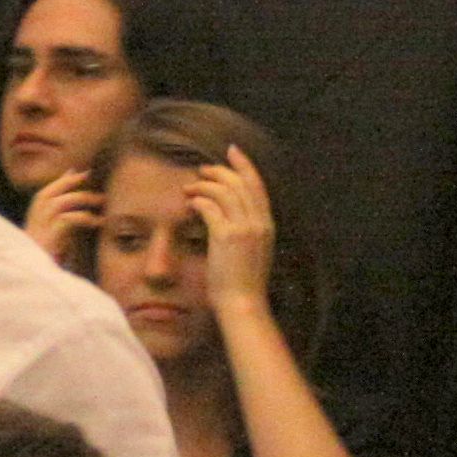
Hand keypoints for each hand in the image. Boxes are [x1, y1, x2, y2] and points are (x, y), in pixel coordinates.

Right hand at [22, 167, 102, 269]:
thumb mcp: (58, 245)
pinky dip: (83, 217)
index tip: (77, 173)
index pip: (43, 197)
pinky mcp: (49, 242)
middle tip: (88, 174)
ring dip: (81, 198)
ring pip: (57, 203)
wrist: (38, 287)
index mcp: (33, 226)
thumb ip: (64, 227)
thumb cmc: (51, 269)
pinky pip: (66, 220)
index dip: (60, 183)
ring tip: (101, 200)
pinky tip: (98, 221)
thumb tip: (78, 211)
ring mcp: (39, 234)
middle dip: (67, 182)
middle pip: (46, 195)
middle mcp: (32, 227)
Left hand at [186, 148, 280, 317]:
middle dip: (219, 171)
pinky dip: (198, 201)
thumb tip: (230, 219)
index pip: (257, 186)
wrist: (243, 304)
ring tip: (189, 188)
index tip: (232, 151)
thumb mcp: (253, 253)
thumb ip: (247, 233)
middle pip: (239, 183)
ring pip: (223, 191)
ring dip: (203, 185)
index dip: (245, 165)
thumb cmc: (243, 285)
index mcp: (267, 226)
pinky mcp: (226, 237)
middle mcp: (258, 223)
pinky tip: (189, 203)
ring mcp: (244, 229)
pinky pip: (210, 208)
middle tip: (202, 169)